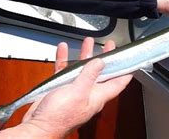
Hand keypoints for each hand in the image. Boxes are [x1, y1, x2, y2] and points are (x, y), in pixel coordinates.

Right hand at [0, 37, 131, 137]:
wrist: (38, 126)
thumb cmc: (59, 116)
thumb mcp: (79, 92)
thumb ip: (90, 76)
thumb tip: (101, 63)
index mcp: (97, 96)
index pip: (118, 83)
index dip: (126, 72)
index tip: (130, 61)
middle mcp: (88, 93)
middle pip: (100, 73)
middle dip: (105, 58)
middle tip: (108, 46)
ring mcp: (74, 91)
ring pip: (82, 69)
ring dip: (85, 56)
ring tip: (88, 42)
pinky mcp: (60, 90)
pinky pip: (64, 71)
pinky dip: (64, 60)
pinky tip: (64, 49)